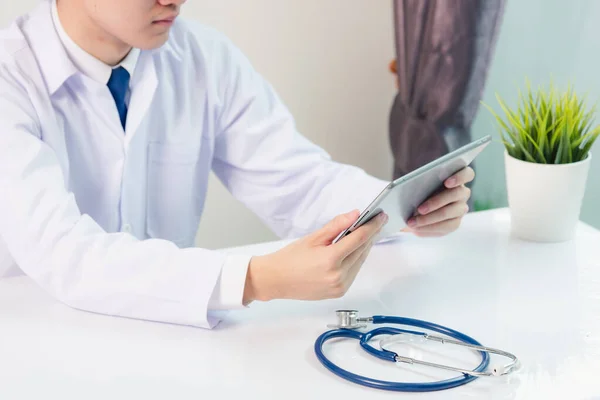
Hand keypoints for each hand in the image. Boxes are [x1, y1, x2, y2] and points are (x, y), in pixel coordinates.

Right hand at [243, 210, 387, 303]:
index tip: (381, 217)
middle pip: (362, 250)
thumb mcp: (313, 238)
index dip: (372, 226)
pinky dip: (356, 260)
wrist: (275, 280)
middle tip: (376, 222)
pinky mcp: (339, 292)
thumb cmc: (290, 258)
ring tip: (366, 234)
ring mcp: (339, 286)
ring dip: (364, 248)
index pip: (359, 238)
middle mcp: (338, 275)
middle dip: (370, 235)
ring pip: (360, 262)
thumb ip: (336, 226)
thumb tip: (355, 215)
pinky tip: (353, 251)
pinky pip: (354, 273)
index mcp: (330, 259)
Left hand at [403, 167, 474, 236]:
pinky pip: (445, 228)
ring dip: (429, 219)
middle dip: (436, 202)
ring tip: (413, 222)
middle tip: (420, 209)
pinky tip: (416, 230)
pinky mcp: (454, 223)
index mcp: (458, 178)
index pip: (467, 174)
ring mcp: (460, 209)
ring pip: (449, 214)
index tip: (447, 182)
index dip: (459, 177)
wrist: (417, 205)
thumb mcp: (418, 184)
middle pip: (455, 195)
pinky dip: (428, 229)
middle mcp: (462, 193)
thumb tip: (405, 190)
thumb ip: (419, 183)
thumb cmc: (419, 189)